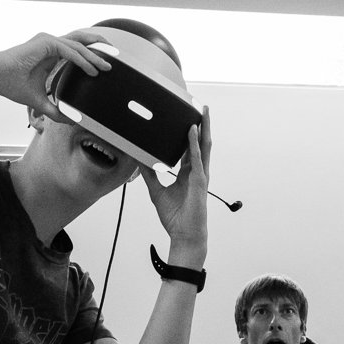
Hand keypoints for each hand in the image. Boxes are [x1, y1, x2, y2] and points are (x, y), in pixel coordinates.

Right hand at [0, 31, 109, 119]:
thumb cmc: (11, 85)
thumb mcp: (38, 101)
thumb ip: (54, 110)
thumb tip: (70, 120)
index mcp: (49, 53)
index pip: (75, 50)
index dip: (90, 54)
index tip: (104, 65)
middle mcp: (50, 44)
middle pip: (80, 41)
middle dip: (98, 46)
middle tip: (114, 55)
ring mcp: (48, 41)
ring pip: (78, 45)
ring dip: (94, 56)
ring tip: (107, 66)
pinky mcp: (46, 42)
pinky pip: (69, 51)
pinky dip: (82, 61)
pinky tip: (92, 70)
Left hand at [142, 107, 211, 261]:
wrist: (183, 235)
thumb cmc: (175, 217)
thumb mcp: (156, 192)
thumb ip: (150, 176)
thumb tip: (139, 161)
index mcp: (189, 174)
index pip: (190, 149)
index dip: (190, 134)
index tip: (188, 119)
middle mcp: (197, 172)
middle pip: (201, 143)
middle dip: (201, 125)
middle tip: (199, 107)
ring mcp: (201, 175)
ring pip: (204, 146)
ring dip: (203, 128)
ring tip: (202, 111)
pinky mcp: (200, 181)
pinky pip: (197, 158)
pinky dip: (194, 143)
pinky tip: (192, 130)